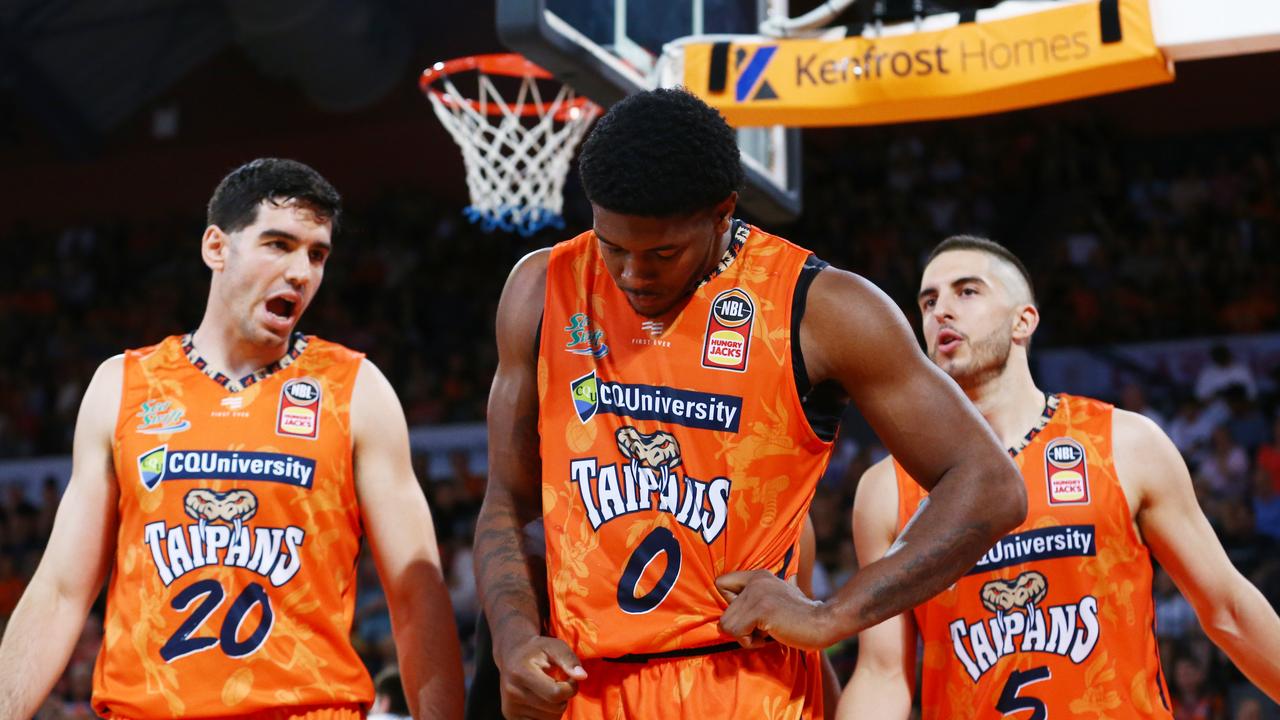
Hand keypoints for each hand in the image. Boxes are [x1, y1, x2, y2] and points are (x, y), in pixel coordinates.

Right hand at [497, 635, 587, 719]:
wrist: (512, 655)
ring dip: (556, 707)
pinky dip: (547, 715)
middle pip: (555, 708)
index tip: (570, 678)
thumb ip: (569, 659)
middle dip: (564, 697)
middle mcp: (512, 692)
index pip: (556, 693)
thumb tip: (582, 676)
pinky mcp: (511, 717)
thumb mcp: (555, 646)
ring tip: (548, 690)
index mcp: (521, 672)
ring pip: (550, 719)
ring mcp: (510, 707)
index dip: (571, 688)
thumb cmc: (537, 650)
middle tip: (558, 683)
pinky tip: (542, 701)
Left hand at [717, 570, 833, 650]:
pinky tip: (769, 637)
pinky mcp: (761, 610)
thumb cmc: (801, 618)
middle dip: (740, 629)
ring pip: (726, 625)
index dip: (730, 605)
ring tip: (767, 633)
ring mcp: (757, 594)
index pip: (721, 583)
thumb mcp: (777, 598)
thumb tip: (732, 614)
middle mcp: (755, 580)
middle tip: (763, 629)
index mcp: (758, 575)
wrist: (824, 623)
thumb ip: (757, 598)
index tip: (751, 615)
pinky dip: (750, 642)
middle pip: (723, 613)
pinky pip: (737, 632)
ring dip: (745, 637)